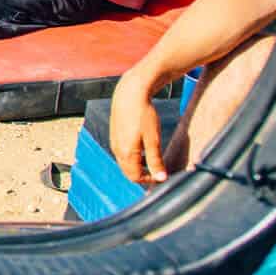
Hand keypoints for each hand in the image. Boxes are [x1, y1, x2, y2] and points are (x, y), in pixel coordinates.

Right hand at [110, 67, 168, 184]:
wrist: (130, 94)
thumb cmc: (143, 115)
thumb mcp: (154, 139)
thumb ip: (156, 161)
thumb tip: (161, 178)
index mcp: (126, 153)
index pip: (135, 177)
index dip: (149, 180)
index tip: (162, 175)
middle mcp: (117, 150)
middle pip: (128, 172)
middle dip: (142, 174)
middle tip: (158, 170)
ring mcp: (114, 142)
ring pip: (124, 162)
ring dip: (137, 166)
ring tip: (151, 159)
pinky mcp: (114, 135)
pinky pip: (122, 153)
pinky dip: (132, 157)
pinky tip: (142, 147)